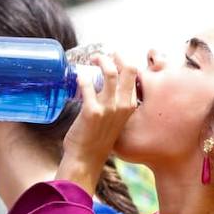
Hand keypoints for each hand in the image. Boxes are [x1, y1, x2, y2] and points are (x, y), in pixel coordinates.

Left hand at [56, 54, 139, 196]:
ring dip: (100, 61)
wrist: (87, 158)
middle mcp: (123, 105)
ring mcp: (109, 108)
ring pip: (110, 72)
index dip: (123, 62)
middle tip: (103, 56)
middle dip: (115, 56)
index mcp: (131, 106)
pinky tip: (78, 75)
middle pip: (128, 68)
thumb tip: (108, 84)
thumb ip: (116, 103)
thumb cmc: (99, 138)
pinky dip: (82, 76)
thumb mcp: (116, 120)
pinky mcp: (92, 111)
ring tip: (91, 60)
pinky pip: (88, 84)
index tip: (114, 59)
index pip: (134, 75)